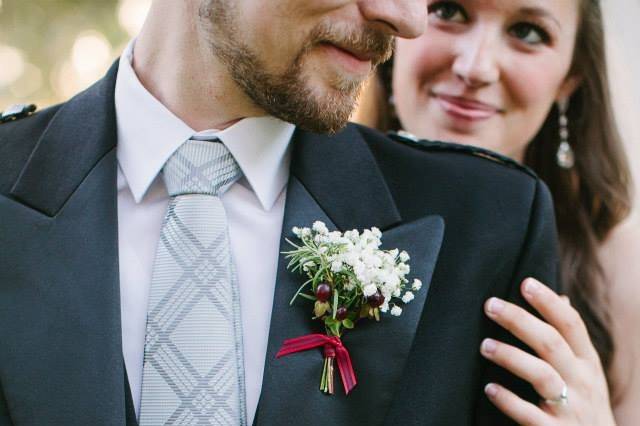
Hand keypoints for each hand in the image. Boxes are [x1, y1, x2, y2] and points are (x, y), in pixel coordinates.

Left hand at [481, 278, 616, 425]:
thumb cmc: (585, 403)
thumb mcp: (586, 370)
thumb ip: (570, 339)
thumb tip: (562, 298)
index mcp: (587, 362)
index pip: (571, 324)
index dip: (549, 302)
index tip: (525, 282)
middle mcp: (582, 381)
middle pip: (551, 343)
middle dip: (520, 321)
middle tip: (490, 305)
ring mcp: (571, 408)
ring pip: (542, 375)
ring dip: (511, 357)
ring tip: (484, 345)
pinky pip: (530, 415)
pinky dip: (509, 401)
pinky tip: (490, 389)